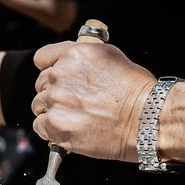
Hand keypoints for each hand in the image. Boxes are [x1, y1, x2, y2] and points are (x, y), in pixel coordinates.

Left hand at [31, 41, 154, 161]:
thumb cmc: (135, 91)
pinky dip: (50, 130)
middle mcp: (60, 74)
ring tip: (75, 117)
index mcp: (73, 54)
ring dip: (52, 112)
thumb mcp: (111, 57)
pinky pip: (40, 126)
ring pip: (39, 105)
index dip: (50, 69)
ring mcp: (56, 99)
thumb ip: (83, 59)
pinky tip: (69, 129)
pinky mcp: (55, 124)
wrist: (145, 118)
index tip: (58, 79)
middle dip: (54, 93)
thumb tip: (70, 64)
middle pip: (41, 84)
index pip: (42, 58)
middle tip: (73, 103)